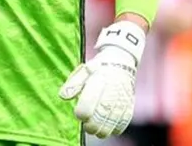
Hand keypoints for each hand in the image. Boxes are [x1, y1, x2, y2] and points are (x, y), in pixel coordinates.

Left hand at [58, 21, 145, 137]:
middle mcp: (111, 91)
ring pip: (110, 124)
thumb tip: (62, 96)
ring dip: (101, 130)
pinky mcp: (129, 106)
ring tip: (95, 127)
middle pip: (99, 118)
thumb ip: (73, 84)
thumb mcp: (84, 70)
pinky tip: (107, 127)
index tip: (79, 114)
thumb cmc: (99, 67)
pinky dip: (113, 129)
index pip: (87, 106)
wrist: (122, 61)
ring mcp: (122, 100)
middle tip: (86, 124)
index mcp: (98, 81)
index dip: (81, 113)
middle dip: (90, 125)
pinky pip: (122, 124)